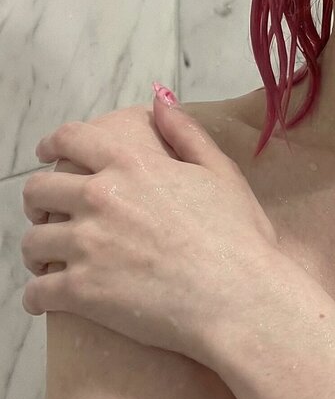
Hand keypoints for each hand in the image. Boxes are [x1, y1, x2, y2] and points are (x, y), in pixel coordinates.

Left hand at [20, 90, 278, 364]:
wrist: (238, 296)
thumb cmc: (238, 236)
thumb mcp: (219, 171)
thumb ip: (185, 132)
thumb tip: (158, 100)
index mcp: (132, 164)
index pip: (70, 139)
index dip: (52, 143)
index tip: (47, 153)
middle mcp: (100, 197)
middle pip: (38, 189)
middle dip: (38, 200)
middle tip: (49, 213)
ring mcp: (87, 245)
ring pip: (32, 242)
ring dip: (38, 250)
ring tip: (50, 260)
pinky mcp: (81, 292)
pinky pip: (35, 291)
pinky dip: (37, 295)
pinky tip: (47, 298)